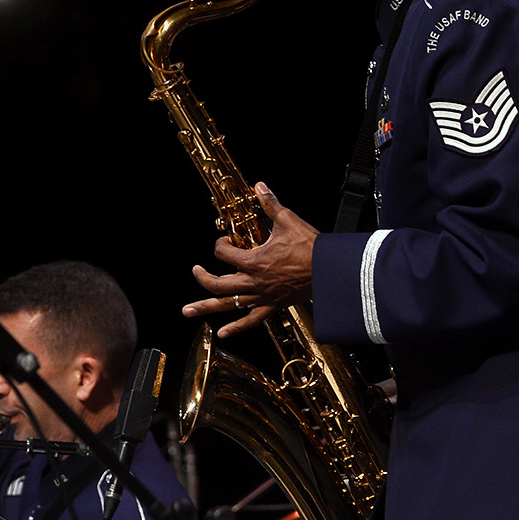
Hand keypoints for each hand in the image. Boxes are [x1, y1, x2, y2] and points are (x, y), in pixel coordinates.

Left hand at [182, 183, 317, 338]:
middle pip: (217, 283)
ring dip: (206, 307)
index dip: (221, 244)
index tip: (227, 241)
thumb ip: (270, 204)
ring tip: (188, 311)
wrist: (330, 270)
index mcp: (254, 260)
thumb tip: (260, 186)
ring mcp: (262, 296)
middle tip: (196, 271)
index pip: (223, 253)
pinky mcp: (273, 305)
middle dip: (202, 277)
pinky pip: (251, 320)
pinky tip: (222, 333)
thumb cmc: (310, 247)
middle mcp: (253, 281)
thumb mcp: (287, 220)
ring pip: (228, 304)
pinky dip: (236, 327)